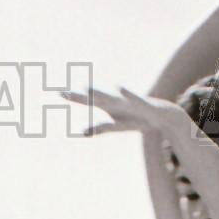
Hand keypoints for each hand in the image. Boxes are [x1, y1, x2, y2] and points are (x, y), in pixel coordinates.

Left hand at [62, 86, 184, 138]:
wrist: (162, 115)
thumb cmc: (136, 118)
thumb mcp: (116, 126)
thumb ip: (100, 128)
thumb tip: (83, 132)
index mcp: (108, 105)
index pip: (86, 100)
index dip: (72, 97)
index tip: (56, 92)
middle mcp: (115, 101)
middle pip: (93, 98)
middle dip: (79, 96)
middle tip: (63, 92)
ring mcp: (127, 102)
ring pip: (110, 98)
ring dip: (98, 93)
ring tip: (86, 88)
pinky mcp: (141, 104)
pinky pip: (132, 98)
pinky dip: (125, 93)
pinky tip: (118, 86)